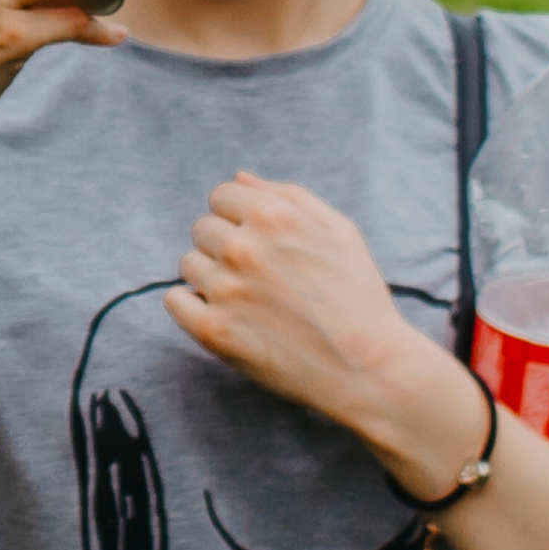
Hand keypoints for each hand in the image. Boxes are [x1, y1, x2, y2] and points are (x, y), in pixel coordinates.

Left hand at [167, 173, 487, 491]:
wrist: (373, 372)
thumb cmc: (359, 299)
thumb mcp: (340, 232)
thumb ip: (287, 195)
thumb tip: (239, 177)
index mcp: (272, 216)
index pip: (220, 197)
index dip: (240, 219)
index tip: (263, 245)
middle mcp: (242, 248)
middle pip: (202, 229)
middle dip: (225, 247)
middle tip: (263, 277)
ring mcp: (225, 290)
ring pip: (189, 264)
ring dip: (212, 277)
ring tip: (252, 301)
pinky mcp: (214, 331)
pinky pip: (175, 301)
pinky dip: (191, 306)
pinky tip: (224, 316)